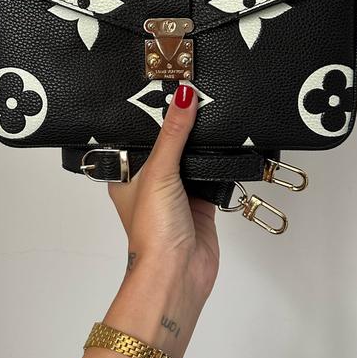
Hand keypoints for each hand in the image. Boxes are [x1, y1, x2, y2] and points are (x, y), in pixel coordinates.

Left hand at [73, 84, 219, 357]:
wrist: (179, 274)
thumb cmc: (153, 230)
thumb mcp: (159, 172)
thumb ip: (173, 134)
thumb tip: (182, 96)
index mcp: (128, 174)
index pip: (138, 134)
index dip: (148, 111)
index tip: (163, 83)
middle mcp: (151, 181)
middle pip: (167, 143)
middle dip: (179, 123)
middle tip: (195, 88)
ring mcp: (177, 192)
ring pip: (190, 157)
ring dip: (201, 141)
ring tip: (213, 106)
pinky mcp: (202, 202)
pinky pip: (212, 174)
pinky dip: (220, 161)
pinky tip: (229, 140)